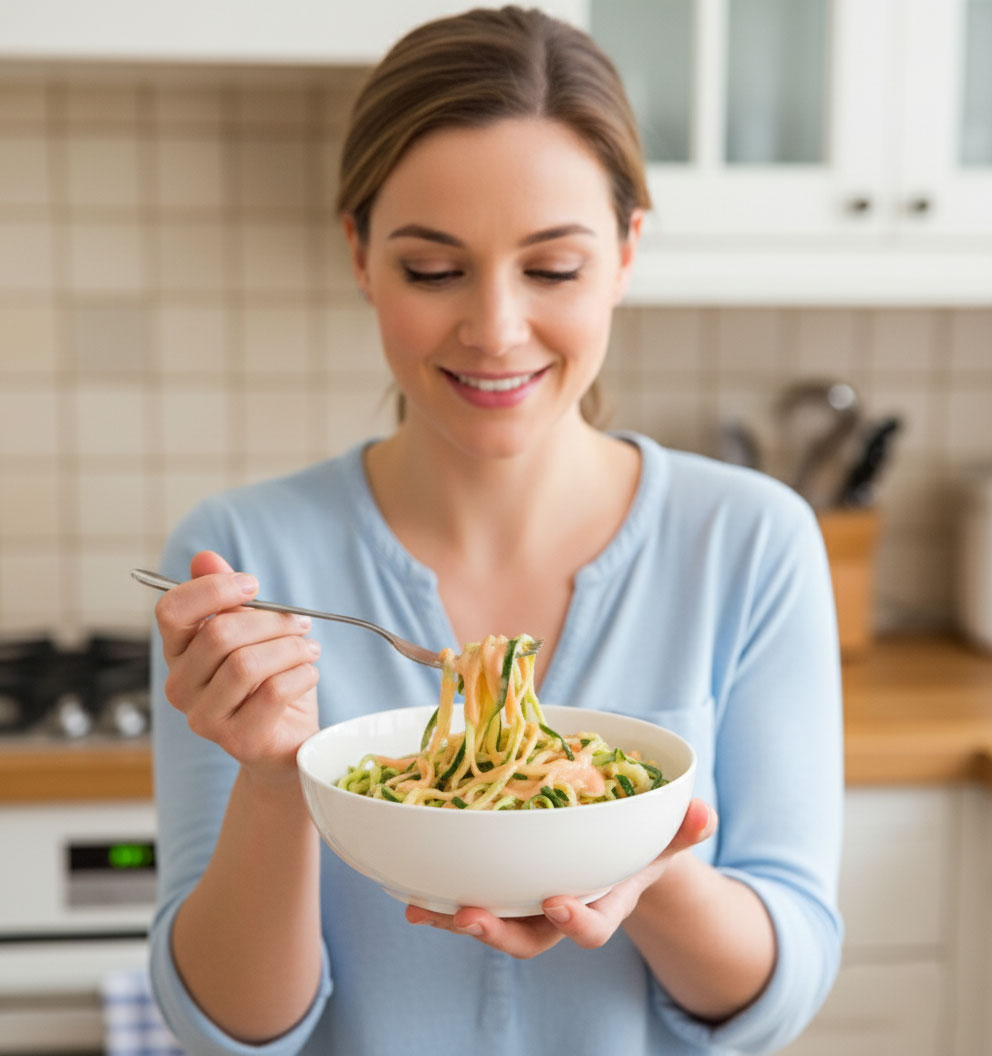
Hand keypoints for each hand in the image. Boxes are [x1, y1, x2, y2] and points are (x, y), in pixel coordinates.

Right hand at [155, 550, 320, 782]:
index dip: (213, 589)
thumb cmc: (267, 683)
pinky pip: (273, 692)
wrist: (285, 745)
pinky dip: (302, 674)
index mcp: (177, 654)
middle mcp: (180, 688)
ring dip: (290, 648)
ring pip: (247, 664)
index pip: (172, 611)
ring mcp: (205, 719)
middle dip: (270, 620)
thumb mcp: (250, 633)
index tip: (253, 585)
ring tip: (309, 648)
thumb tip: (205, 557)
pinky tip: (309, 672)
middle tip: (300, 622)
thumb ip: (225, 596)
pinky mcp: (239, 740)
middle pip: (219, 634)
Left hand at [405, 798, 716, 955]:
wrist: (612, 856)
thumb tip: (706, 813)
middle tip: (470, 915)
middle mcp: (559, 911)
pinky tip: (409, 893)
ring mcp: (526, 904)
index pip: (592, 927)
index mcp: (601, 900)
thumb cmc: (638, 845)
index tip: (558, 902)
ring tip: (422, 908)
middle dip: (500, 932)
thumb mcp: (664, 836)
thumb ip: (683, 828)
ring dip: (455, 916)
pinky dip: (438, 897)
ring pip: (492, 922)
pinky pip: (468, 899)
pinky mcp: (501, 890)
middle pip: (529, 938)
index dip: (576, 922)